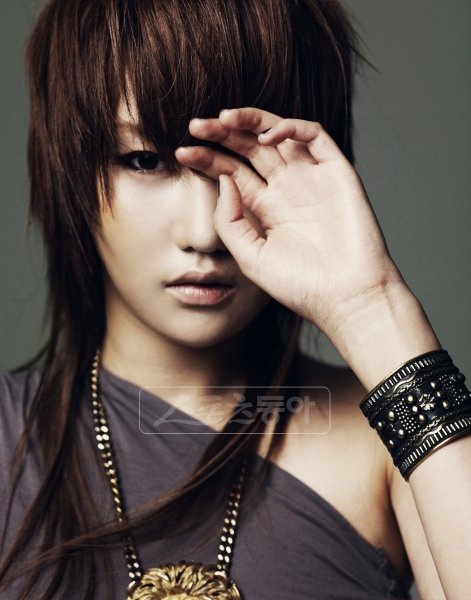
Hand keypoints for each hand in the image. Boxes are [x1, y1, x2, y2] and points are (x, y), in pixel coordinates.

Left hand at [175, 107, 405, 337]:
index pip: (232, 172)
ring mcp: (311, 179)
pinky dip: (292, 127)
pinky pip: (315, 137)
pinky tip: (267, 135)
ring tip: (225, 118)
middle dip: (223, 134)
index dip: (207, 158)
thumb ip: (229, 220)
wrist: (345, 298)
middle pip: (249, 149)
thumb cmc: (300, 285)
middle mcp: (286, 189)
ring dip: (252, 121)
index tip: (181, 152)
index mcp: (265, 208)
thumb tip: (222, 179)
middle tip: (196, 126)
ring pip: (279, 135)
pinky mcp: (337, 173)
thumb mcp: (250, 256)